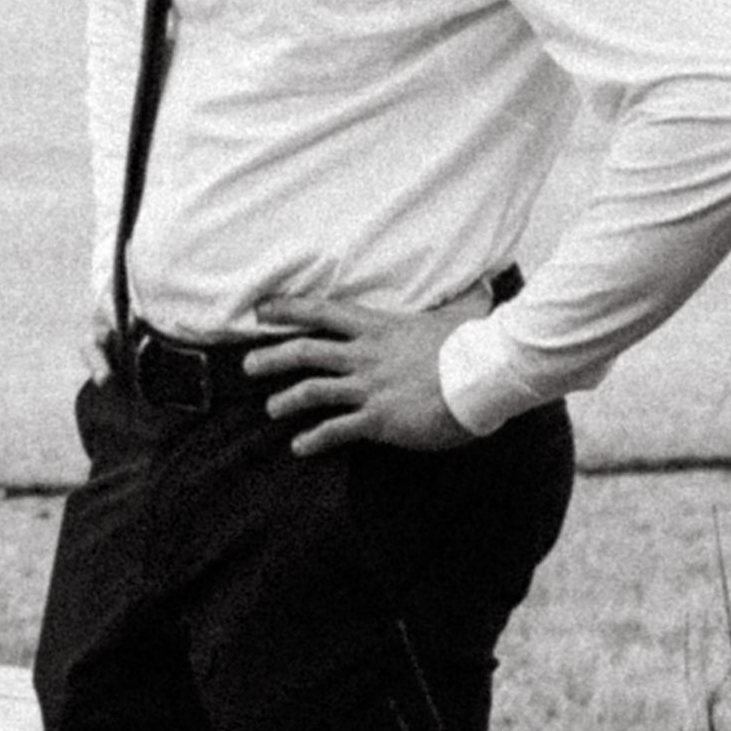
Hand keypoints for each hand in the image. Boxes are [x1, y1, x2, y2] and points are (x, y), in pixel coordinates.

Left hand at [235, 296, 477, 460]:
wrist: (483, 377)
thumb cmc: (474, 345)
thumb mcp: (464, 313)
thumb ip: (464, 299)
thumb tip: (483, 283)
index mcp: (379, 327)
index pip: (322, 312)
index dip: (288, 309)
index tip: (261, 310)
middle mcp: (366, 355)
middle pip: (305, 351)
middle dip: (271, 357)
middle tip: (247, 365)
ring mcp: (369, 387)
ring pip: (312, 390)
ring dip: (286, 400)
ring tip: (270, 409)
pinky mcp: (378, 419)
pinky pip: (337, 430)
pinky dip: (314, 439)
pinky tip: (300, 447)